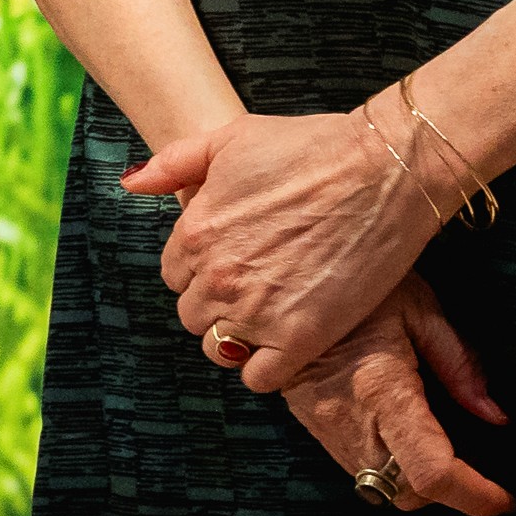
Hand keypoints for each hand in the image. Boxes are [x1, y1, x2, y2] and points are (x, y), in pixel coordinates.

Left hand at [136, 97, 439, 393]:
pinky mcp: (301, 337)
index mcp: (194, 233)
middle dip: (218, 302)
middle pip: (193, 313)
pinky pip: (259, 378)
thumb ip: (172, 164)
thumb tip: (131, 184)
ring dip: (238, 336)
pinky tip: (286, 344)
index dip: (202, 268)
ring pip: (219, 347)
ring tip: (270, 315)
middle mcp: (218, 277)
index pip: (174, 275)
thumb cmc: (311, 147)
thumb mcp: (229, 137)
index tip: (235, 259)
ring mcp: (257, 311)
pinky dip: (267, 367)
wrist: (384, 171)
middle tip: (258, 285)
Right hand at [271, 275, 513, 515]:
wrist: (280, 283)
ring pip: (379, 488)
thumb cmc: (357, 287)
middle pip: (407, 494)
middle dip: (445, 490)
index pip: (431, 471)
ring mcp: (323, 427)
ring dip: (414, 479)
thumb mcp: (419, 309)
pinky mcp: (311, 425)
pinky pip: (357, 467)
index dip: (474, 496)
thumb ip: (460, 365)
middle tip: (472, 465)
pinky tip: (399, 430)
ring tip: (436, 445)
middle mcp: (348, 419)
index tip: (503, 498)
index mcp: (381, 388)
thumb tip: (494, 416)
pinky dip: (387, 464)